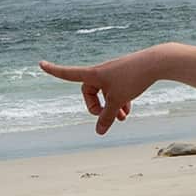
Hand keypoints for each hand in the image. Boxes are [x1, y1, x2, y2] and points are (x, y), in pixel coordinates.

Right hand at [39, 45, 173, 135]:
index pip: (68, 74)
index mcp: (92, 74)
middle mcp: (100, 72)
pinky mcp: (124, 74)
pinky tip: (128, 112)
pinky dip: (120, 101)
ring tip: (122, 119)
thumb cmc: (133, 79)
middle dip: (97, 107)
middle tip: (107, 118)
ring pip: (105, 93)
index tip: (40, 64)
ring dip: (110, 107)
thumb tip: (99, 132)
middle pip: (90, 92)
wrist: (155, 63)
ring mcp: (112, 73)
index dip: (54, 71)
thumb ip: (107, 117)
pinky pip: (116, 90)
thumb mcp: (117, 101)